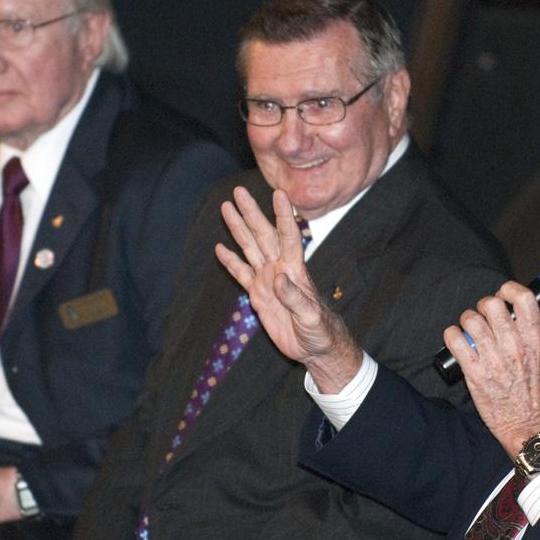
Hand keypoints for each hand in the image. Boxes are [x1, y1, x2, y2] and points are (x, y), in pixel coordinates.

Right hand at [215, 187, 361, 391]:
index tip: (279, 193)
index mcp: (294, 271)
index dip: (283, 216)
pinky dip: (231, 261)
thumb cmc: (320, 331)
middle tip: (238, 191)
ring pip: (250, 248)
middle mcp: (280, 269)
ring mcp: (267, 280)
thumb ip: (295, 298)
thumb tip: (278, 279)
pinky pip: (242, 274)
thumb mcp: (310, 317)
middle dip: (251, 213)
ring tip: (226, 207)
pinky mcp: (258, 296)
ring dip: (239, 228)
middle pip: (263, 235)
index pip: (289, 237)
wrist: (315, 348)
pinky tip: (220, 248)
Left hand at [443, 281, 539, 456]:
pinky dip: (451, 336)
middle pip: (491, 303)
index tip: (503, 294)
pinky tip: (456, 341)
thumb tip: (512, 318)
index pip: (524, 299)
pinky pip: (454, 340)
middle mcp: (513, 345)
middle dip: (483, 306)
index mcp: (534, 340)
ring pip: (470, 319)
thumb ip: (528, 335)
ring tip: (469, 332)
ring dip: (465, 322)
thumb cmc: (535, 396)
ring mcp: (493, 358)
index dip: (508, 289)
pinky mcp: (474, 372)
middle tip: (483, 317)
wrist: (529, 426)